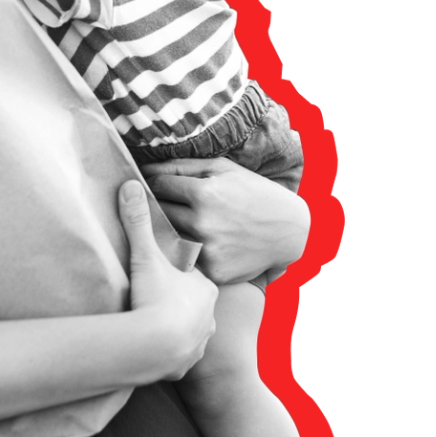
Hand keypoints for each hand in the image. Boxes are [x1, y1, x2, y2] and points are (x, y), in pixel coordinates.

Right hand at [119, 180, 217, 381]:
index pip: (193, 275)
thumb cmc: (156, 298)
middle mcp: (209, 313)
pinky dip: (174, 349)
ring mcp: (201, 339)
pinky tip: (160, 345)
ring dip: (178, 325)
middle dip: (179, 299)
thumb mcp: (145, 255)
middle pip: (194, 302)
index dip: (177, 272)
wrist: (157, 346)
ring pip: (192, 328)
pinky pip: (183, 353)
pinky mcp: (189, 362)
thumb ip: (138, 222)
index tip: (163, 272)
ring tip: (157, 322)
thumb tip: (131, 186)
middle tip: (157, 295)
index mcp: (204, 286)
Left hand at [141, 157, 309, 284]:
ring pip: (168, 237)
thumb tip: (146, 167)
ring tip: (177, 221)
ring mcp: (208, 250)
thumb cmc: (253, 192)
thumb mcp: (222, 168)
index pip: (158, 186)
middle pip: (158, 212)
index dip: (151, 182)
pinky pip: (186, 258)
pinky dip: (186, 251)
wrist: (289, 231)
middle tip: (159, 202)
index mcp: (204, 193)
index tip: (150, 183)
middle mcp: (203, 223)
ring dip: (167, 228)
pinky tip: (196, 243)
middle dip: (156, 205)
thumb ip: (182, 165)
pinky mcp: (214, 271)